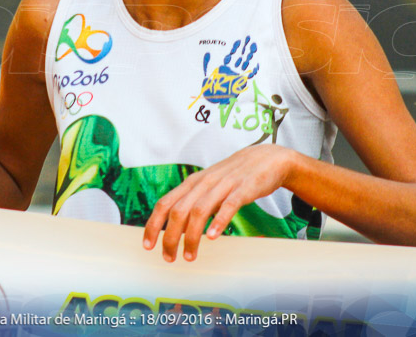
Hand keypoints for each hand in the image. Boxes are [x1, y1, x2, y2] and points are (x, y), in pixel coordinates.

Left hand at [142, 144, 296, 261]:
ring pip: (200, 210)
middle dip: (170, 237)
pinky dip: (219, 221)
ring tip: (189, 256)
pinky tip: (213, 237)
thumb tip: (174, 225)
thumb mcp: (208, 185)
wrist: (268, 158)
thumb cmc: (235, 176)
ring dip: (191, 236)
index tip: (148, 246)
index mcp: (193, 183)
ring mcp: (224, 185)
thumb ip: (192, 201)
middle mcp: (204, 183)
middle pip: (179, 211)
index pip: (165, 203)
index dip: (153, 225)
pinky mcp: (244, 189)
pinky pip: (229, 205)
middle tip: (169, 257)